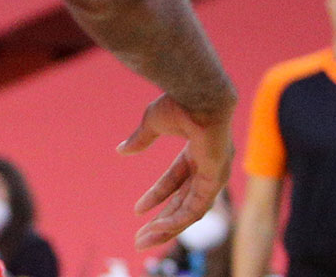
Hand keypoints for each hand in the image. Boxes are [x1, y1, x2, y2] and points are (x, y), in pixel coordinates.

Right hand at [117, 93, 232, 249]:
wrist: (197, 96)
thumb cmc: (179, 103)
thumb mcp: (153, 123)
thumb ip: (140, 139)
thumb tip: (121, 151)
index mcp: (198, 152)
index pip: (176, 182)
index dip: (156, 196)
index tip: (137, 210)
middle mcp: (208, 167)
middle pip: (183, 203)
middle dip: (161, 222)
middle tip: (140, 238)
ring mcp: (213, 176)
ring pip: (190, 212)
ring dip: (167, 227)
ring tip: (143, 240)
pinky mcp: (214, 181)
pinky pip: (196, 209)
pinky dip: (177, 221)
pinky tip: (159, 229)